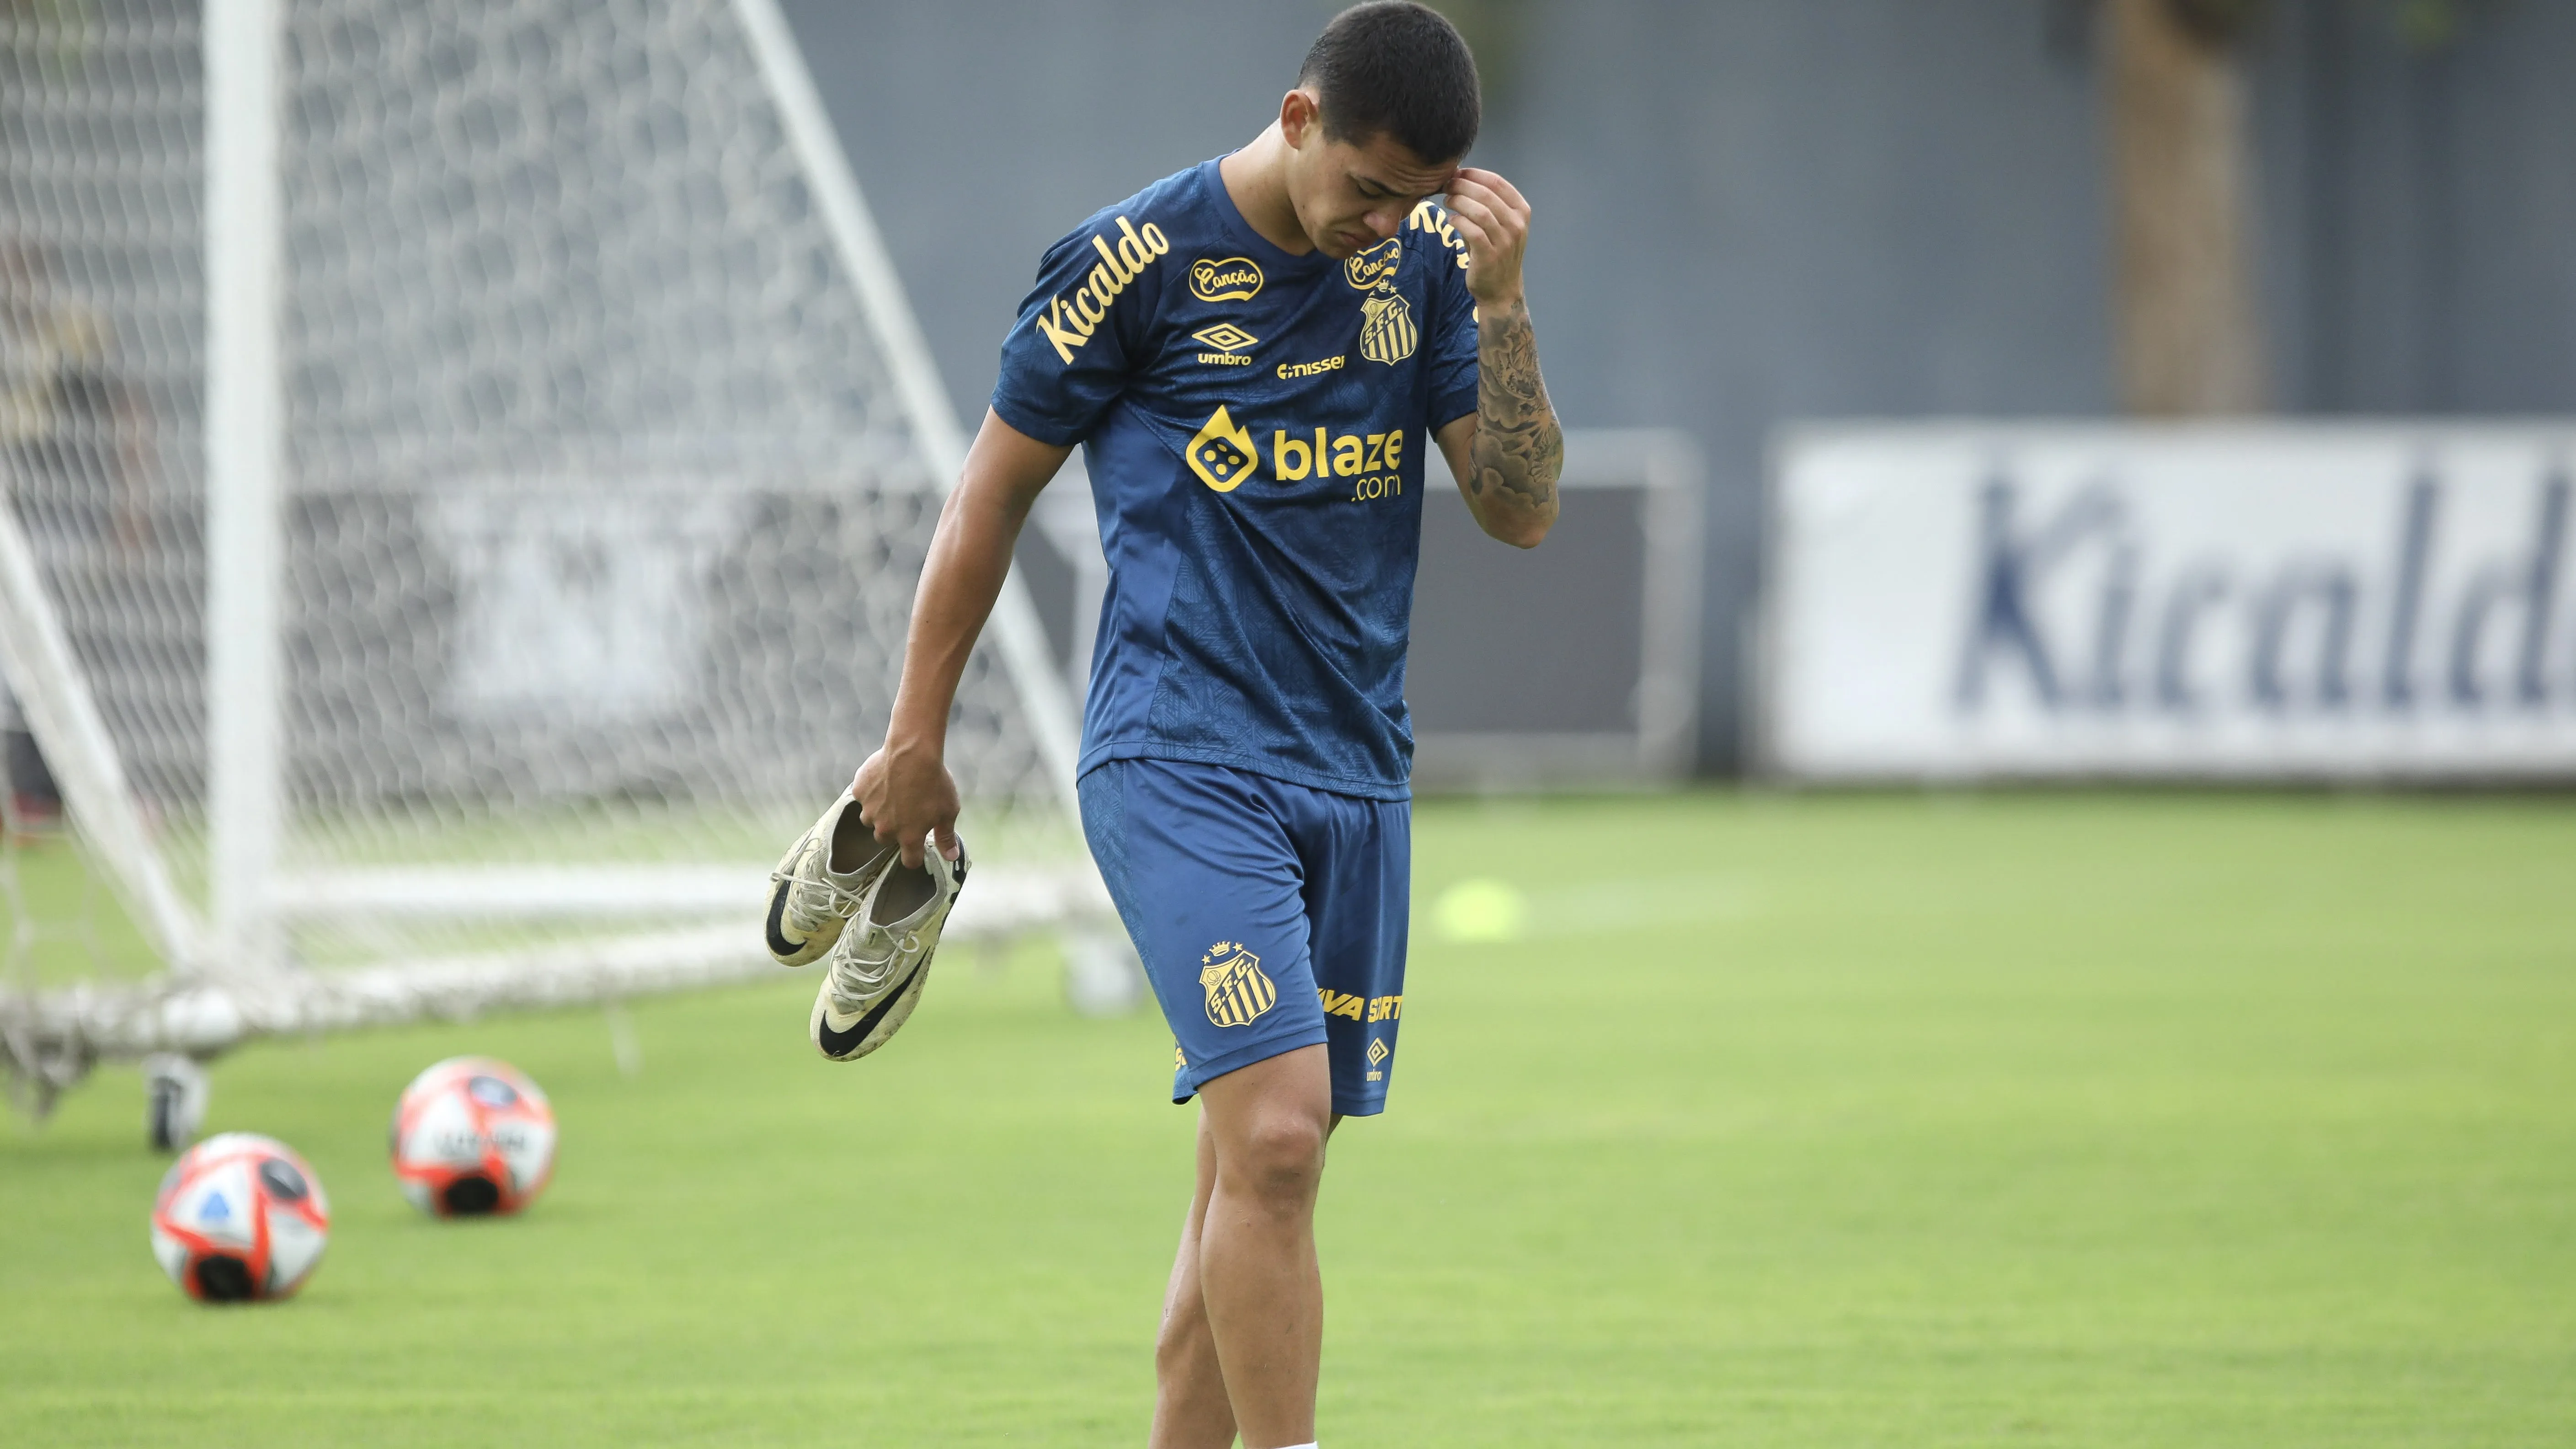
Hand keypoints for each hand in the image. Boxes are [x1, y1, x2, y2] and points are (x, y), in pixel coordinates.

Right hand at [849, 741, 961, 869]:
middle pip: (886, 839)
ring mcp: (869, 811)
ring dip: (880, 811)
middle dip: (894, 829)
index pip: (909, 860)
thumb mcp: (948, 811)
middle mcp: (885, 829)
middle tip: (906, 811)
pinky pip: (863, 797)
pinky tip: (884, 778)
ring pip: (871, 818)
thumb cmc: (934, 782)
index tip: (919, 846)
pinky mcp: (859, 792)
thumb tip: (951, 857)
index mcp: (909, 837)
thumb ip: (946, 836)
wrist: (912, 752)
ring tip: (894, 793)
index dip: (915, 855)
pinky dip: (871, 791)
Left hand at [1442, 167, 1530, 307]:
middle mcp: (1517, 224)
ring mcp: (1505, 241)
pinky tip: (1451, 220)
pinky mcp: (1490, 256)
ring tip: (1447, 200)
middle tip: (1446, 185)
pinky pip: (1472, 231)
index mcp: (1521, 211)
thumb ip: (1485, 203)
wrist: (1501, 290)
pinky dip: (1458, 221)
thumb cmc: (1495, 252)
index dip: (1474, 174)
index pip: (1497, 182)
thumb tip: (1459, 178)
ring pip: (1479, 211)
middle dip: (1462, 185)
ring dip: (1459, 201)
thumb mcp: (1499, 225)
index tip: (1457, 173)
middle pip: (1486, 193)